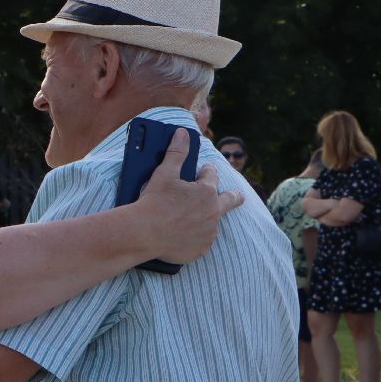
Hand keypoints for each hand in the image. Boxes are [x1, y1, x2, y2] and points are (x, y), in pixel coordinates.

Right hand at [137, 130, 243, 263]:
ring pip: (214, 222)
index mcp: (206, 191)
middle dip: (234, 196)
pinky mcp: (201, 249)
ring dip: (207, 218)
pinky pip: (202, 241)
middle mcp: (213, 212)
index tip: (205, 170)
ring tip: (194, 219)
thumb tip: (183, 133)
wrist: (143, 233)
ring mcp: (209, 232)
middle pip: (231, 200)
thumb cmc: (153, 202)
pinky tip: (185, 236)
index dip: (207, 171)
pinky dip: (195, 237)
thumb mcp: (164, 174)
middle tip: (237, 196)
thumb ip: (176, 153)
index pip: (212, 175)